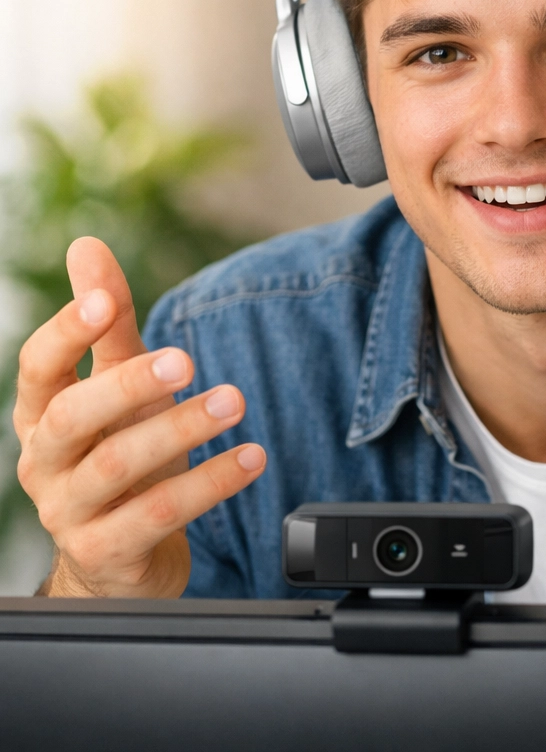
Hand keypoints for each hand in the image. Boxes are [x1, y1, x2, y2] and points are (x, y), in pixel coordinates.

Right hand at [13, 237, 265, 597]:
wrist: (123, 555)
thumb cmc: (121, 454)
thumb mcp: (118, 387)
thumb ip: (108, 325)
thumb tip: (87, 246)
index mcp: (43, 414)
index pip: (38, 367)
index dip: (68, 332)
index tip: (107, 300)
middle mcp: (45, 461)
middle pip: (73, 416)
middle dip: (129, 383)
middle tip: (186, 359)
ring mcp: (70, 512)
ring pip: (117, 466)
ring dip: (181, 429)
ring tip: (235, 401)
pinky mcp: (108, 552)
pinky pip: (158, 515)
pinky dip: (209, 483)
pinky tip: (251, 457)